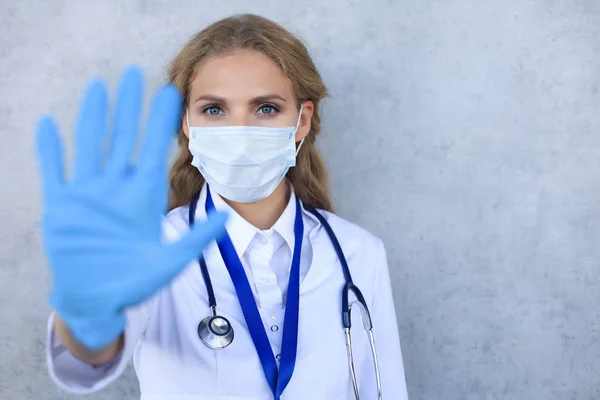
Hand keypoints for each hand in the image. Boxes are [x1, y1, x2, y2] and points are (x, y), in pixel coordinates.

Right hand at [36, 66, 226, 349]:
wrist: (97, 300)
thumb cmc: (135, 283)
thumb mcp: (170, 261)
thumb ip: (197, 238)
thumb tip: (228, 218)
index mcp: (144, 197)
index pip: (154, 150)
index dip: (161, 122)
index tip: (171, 92)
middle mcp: (117, 189)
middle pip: (123, 138)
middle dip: (128, 107)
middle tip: (133, 73)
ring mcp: (88, 194)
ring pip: (90, 145)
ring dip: (92, 116)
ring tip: (97, 86)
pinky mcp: (62, 205)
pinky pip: (54, 170)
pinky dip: (50, 148)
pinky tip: (49, 123)